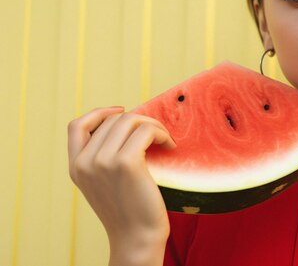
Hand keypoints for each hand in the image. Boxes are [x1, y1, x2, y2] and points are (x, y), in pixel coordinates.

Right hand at [68, 106, 175, 264]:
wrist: (137, 238)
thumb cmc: (129, 209)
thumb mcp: (105, 182)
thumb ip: (103, 157)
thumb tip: (126, 121)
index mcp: (76, 167)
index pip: (76, 125)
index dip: (99, 113)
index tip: (122, 111)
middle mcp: (84, 163)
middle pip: (112, 120)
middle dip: (139, 121)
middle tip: (157, 135)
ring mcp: (103, 161)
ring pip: (130, 120)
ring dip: (153, 125)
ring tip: (165, 140)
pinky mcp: (126, 163)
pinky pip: (146, 131)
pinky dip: (161, 133)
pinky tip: (170, 146)